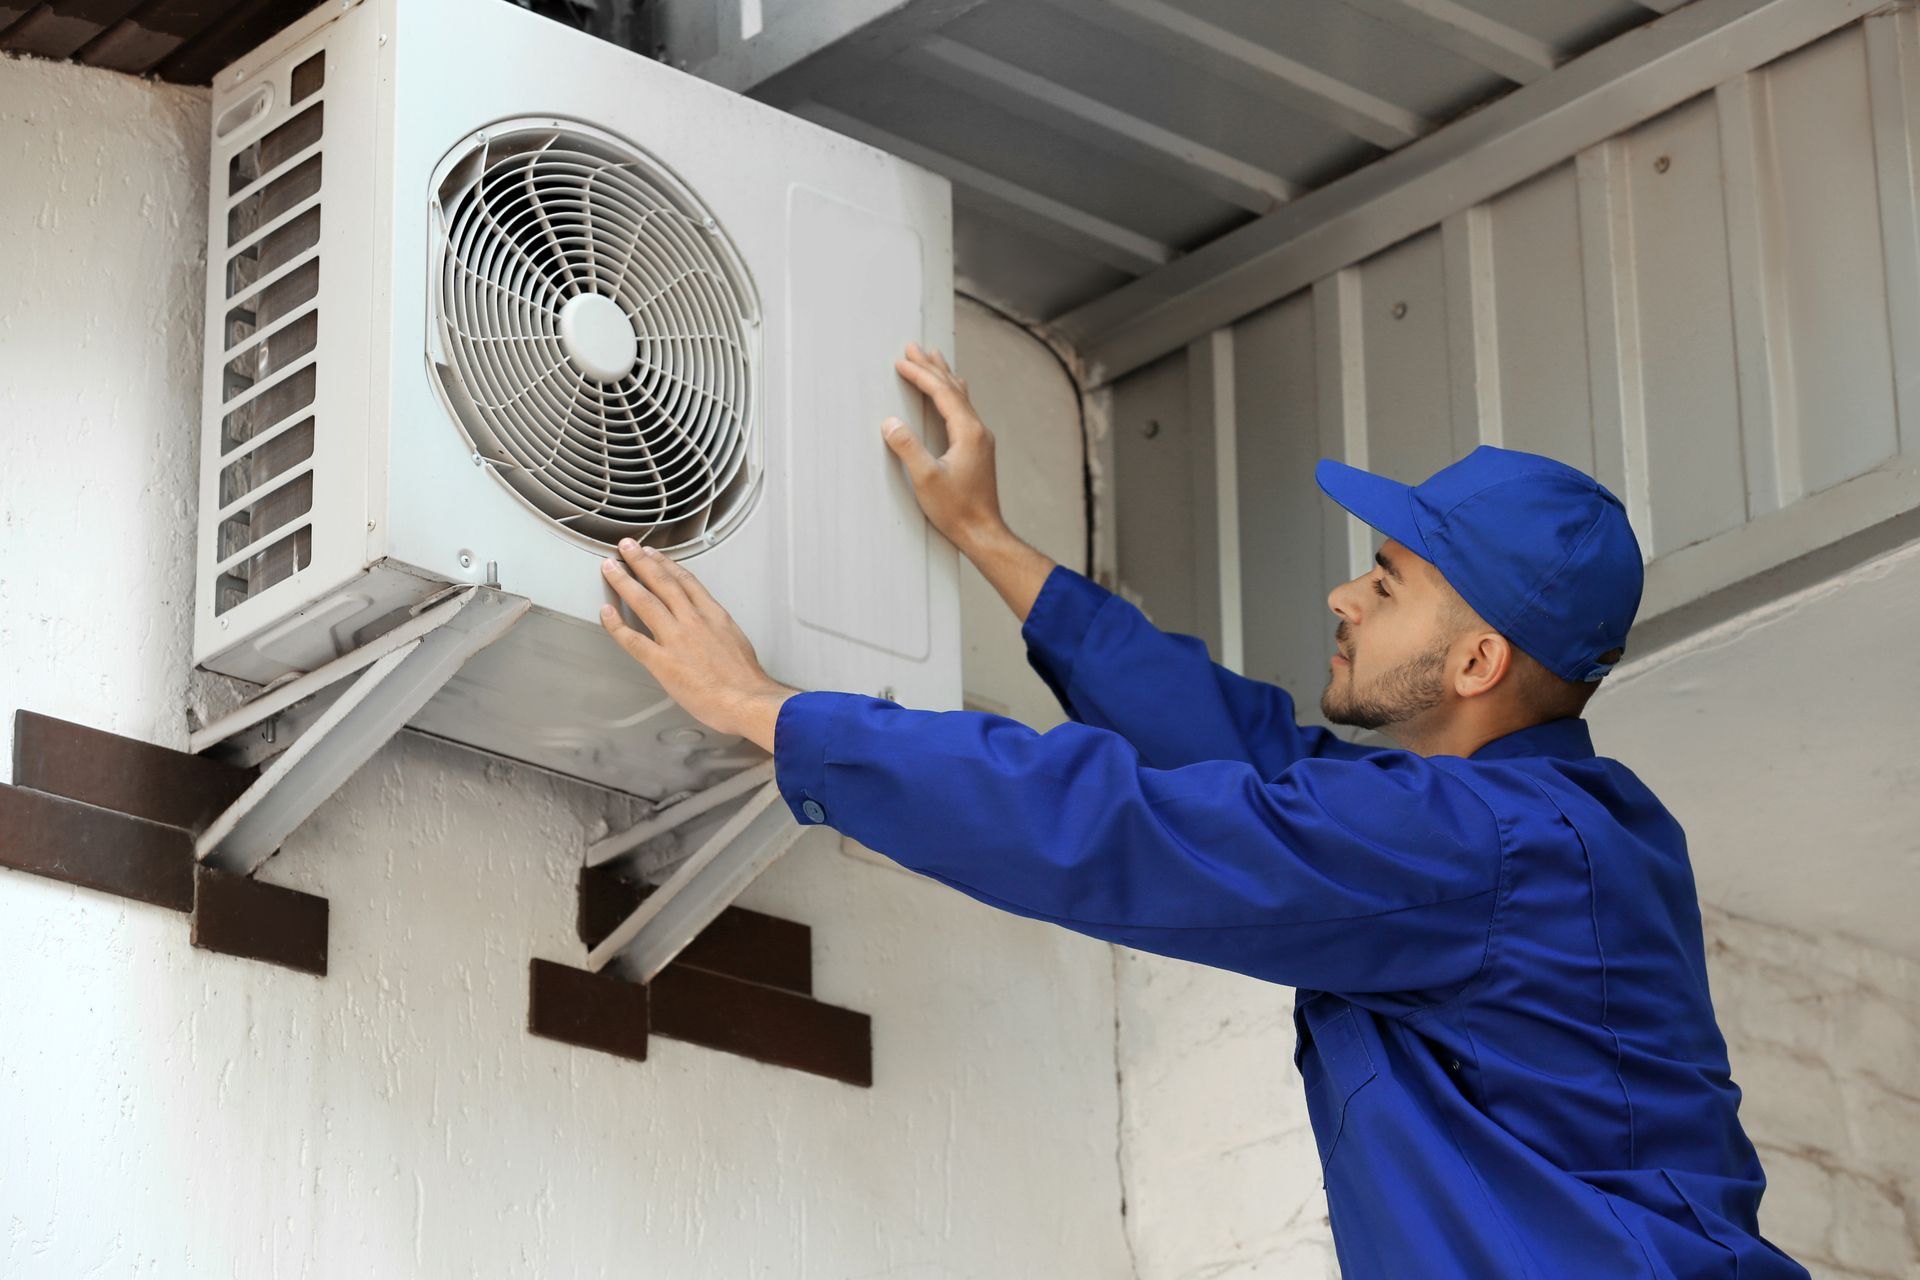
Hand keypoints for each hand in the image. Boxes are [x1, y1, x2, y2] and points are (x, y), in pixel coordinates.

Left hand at [598, 540, 796, 752]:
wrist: (747, 700)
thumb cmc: (746, 679)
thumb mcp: (737, 641)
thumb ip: (718, 631)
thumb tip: (710, 632)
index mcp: (713, 615)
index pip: (685, 581)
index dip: (667, 564)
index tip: (655, 554)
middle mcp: (692, 621)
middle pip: (662, 582)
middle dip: (641, 561)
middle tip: (627, 547)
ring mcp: (676, 639)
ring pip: (644, 602)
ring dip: (624, 581)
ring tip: (610, 568)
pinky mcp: (663, 662)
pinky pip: (633, 640)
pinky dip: (616, 625)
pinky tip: (606, 613)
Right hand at [886, 343, 1007, 553]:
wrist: (983, 532)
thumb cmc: (957, 510)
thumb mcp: (926, 479)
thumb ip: (908, 448)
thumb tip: (890, 423)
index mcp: (968, 432)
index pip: (942, 392)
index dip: (920, 375)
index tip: (901, 361)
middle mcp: (978, 430)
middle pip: (953, 388)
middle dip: (932, 367)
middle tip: (914, 347)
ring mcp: (981, 439)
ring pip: (961, 397)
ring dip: (944, 376)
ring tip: (933, 358)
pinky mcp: (978, 449)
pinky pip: (964, 410)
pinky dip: (951, 393)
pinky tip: (951, 394)